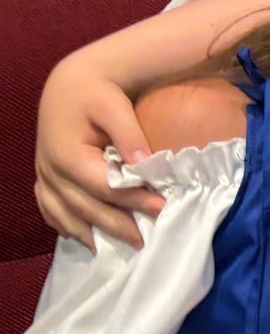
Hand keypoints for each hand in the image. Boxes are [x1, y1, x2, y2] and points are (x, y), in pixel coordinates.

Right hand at [35, 59, 160, 250]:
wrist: (70, 84)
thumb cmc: (97, 93)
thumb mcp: (115, 107)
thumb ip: (129, 136)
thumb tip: (142, 163)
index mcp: (68, 154)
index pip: (105, 188)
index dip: (133, 200)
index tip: (161, 209)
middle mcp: (51, 169)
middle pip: (85, 207)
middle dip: (116, 225)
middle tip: (143, 241)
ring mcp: (44, 174)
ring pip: (63, 212)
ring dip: (87, 233)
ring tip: (111, 250)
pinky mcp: (44, 174)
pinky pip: (48, 206)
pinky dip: (61, 223)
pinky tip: (78, 238)